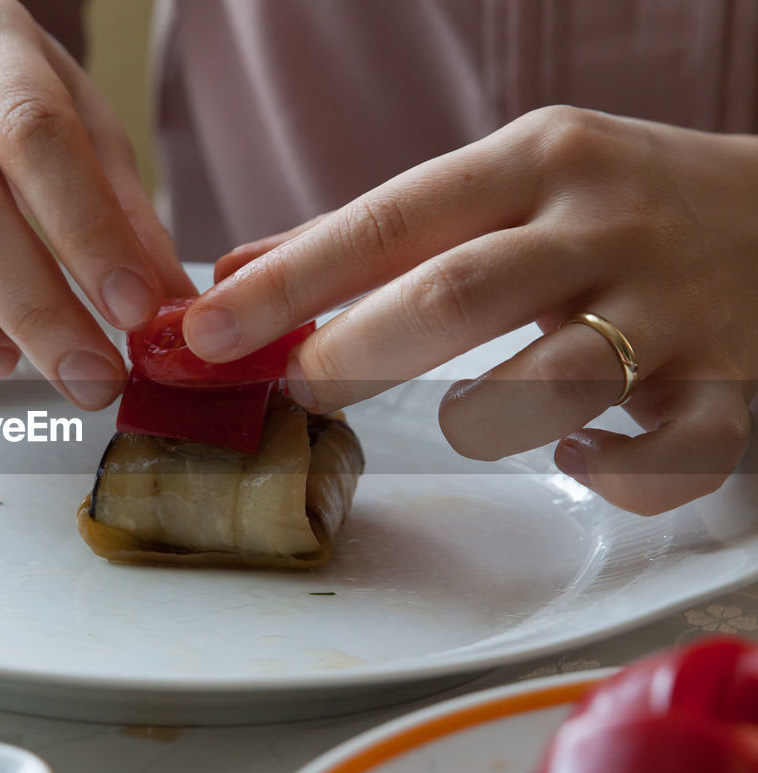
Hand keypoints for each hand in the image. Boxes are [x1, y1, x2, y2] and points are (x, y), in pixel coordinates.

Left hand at [185, 106, 757, 513]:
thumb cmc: (616, 208)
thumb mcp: (506, 183)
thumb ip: (375, 233)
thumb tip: (239, 273)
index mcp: (535, 163)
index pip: (386, 220)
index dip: (287, 284)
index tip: (202, 330)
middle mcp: (603, 226)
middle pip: (455, 295)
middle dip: (354, 355)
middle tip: (299, 390)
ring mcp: (673, 309)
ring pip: (550, 386)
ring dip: (475, 420)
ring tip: (461, 417)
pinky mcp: (732, 387)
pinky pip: (657, 459)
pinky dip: (602, 474)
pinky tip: (573, 456)